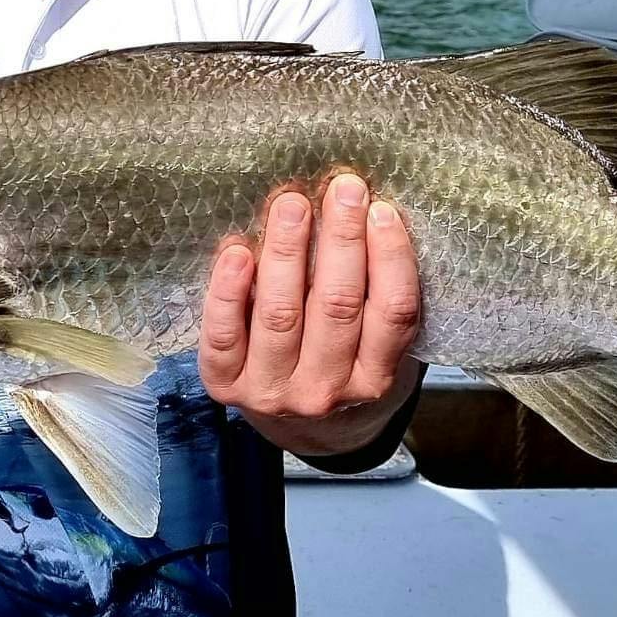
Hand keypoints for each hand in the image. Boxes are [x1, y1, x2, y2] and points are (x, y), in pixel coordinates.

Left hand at [198, 172, 420, 446]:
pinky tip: (237, 252)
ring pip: (281, 314)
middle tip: (342, 189)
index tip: (381, 210)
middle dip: (341, 240)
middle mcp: (325, 391)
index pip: (392, 314)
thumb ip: (373, 292)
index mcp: (375, 379)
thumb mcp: (373, 341)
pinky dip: (228, 292)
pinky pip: (224, 336)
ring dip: (286, 252)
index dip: (390, 258)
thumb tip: (366, 210)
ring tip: (292, 205)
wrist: (298, 426)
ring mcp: (273, 391)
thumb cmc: (342, 358)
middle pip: (336, 306)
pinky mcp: (226, 384)